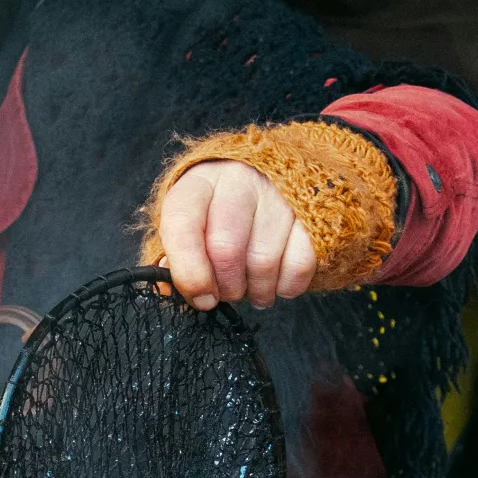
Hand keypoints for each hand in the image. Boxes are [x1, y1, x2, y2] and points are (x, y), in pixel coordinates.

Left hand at [159, 160, 315, 310]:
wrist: (275, 185)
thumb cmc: (220, 219)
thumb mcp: (189, 231)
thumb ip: (175, 261)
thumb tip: (166, 292)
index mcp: (198, 184)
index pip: (184, 225)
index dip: (189, 272)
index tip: (201, 298)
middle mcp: (237, 179)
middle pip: (226, 248)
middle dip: (226, 286)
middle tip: (229, 293)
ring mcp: (278, 192)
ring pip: (263, 260)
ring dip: (257, 291)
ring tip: (254, 290)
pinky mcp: (311, 210)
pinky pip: (300, 262)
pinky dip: (287, 286)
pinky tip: (278, 284)